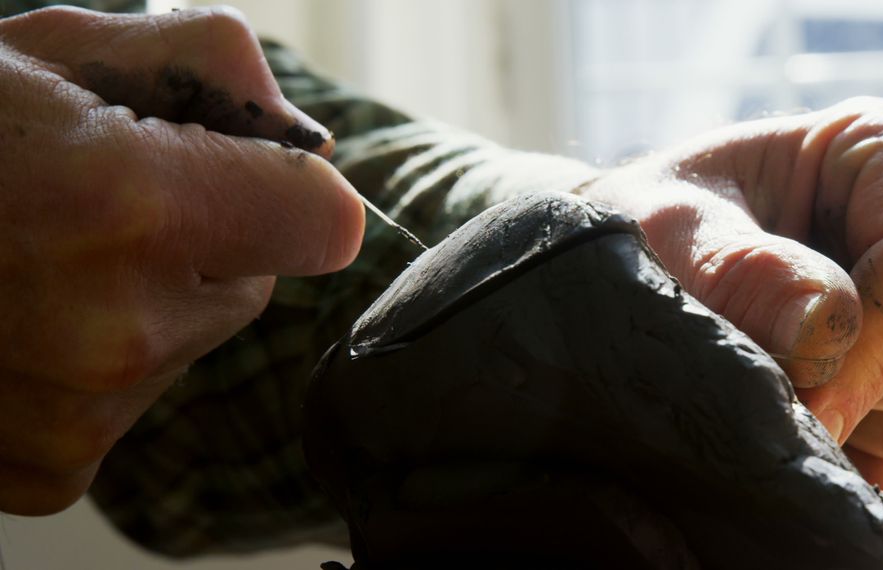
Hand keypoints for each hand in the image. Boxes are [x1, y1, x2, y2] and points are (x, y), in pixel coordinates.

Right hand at [0, 7, 363, 514]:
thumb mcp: (58, 50)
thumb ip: (208, 68)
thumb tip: (294, 133)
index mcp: (126, 205)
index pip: (323, 223)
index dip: (293, 192)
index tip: (258, 178)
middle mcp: (111, 329)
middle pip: (254, 285)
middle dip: (205, 242)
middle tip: (98, 206)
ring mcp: (75, 417)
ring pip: (191, 344)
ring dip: (146, 303)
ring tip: (36, 260)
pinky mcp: (46, 473)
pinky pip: (129, 402)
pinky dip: (96, 365)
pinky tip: (15, 320)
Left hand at [582, 97, 882, 496]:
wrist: (626, 271)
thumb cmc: (648, 226)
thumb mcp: (668, 230)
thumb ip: (738, 270)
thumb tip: (827, 331)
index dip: (878, 344)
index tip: (799, 394)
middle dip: (877, 392)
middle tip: (782, 402)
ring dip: (868, 427)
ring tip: (777, 394)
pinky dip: (864, 457)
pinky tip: (795, 421)